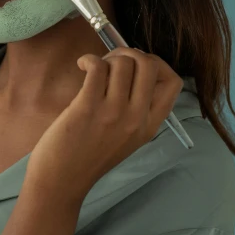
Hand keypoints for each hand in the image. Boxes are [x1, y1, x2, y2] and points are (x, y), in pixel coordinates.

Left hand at [25, 47, 183, 201]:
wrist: (62, 181)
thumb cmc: (89, 155)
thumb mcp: (127, 137)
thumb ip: (136, 109)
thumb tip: (132, 68)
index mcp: (150, 125)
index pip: (173, 83)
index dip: (156, 65)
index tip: (136, 67)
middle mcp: (137, 118)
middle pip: (149, 64)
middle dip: (130, 53)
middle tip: (111, 63)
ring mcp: (114, 113)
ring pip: (123, 63)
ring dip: (106, 58)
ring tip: (93, 69)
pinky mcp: (88, 108)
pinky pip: (98, 68)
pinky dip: (89, 60)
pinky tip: (82, 66)